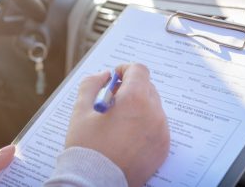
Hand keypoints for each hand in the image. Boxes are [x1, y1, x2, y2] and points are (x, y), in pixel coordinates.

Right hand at [66, 63, 169, 186]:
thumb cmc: (87, 145)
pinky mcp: (163, 147)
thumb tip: (104, 75)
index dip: (125, 69)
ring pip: (152, 106)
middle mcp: (154, 113)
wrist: (96, 182)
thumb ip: (92, 84)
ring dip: (138, 105)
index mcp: (135, 99)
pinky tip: (126, 134)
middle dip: (130, 87)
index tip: (115, 77)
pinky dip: (145, 122)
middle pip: (147, 87)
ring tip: (118, 120)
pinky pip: (157, 124)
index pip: (139, 70)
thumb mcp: (81, 109)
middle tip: (113, 100)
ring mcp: (161, 131)